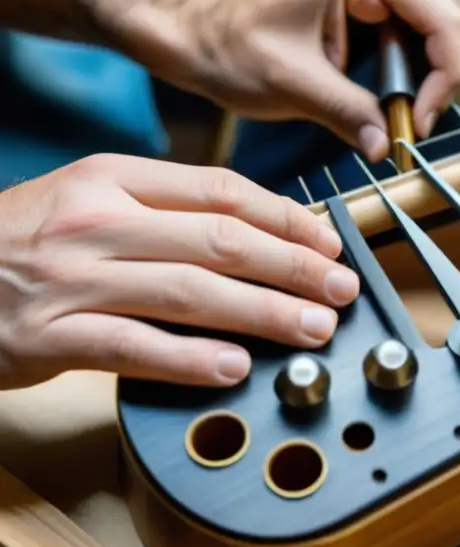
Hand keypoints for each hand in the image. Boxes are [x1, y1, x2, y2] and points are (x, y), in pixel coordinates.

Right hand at [0, 154, 356, 390]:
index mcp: (113, 178)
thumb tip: (253, 234)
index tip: (328, 240)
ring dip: (264, 312)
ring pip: (190, 291)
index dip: (286, 218)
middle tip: (341, 287)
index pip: (222, 191)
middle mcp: (98, 221)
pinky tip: (235, 367)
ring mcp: (72, 278)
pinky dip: (190, 358)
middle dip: (294, 265)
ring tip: (313, 327)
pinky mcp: (48, 336)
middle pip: (220, 239)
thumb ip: (162, 210)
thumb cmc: (20, 240)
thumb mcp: (88, 200)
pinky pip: (134, 347)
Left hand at [167, 0, 459, 160]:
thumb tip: (392, 149)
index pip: (447, 16)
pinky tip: (412, 74)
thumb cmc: (236, 51)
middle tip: (420, 108)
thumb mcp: (291, 87)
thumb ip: (347, 114)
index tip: (418, 124)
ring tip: (419, 92)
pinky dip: (449, 47)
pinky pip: (454, 7)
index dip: (447, 76)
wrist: (205, 33)